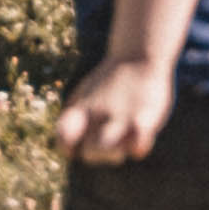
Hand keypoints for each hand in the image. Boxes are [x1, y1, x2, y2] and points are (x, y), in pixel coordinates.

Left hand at [55, 55, 172, 165]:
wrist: (138, 54)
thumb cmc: (110, 81)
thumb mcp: (85, 94)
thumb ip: (76, 119)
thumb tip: (72, 149)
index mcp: (80, 109)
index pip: (64, 139)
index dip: (70, 148)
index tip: (81, 143)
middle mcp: (98, 114)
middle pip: (89, 153)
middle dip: (98, 156)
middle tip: (109, 141)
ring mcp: (120, 116)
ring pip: (109, 152)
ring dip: (115, 154)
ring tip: (123, 142)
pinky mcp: (144, 117)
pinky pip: (138, 145)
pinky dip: (138, 147)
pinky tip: (140, 136)